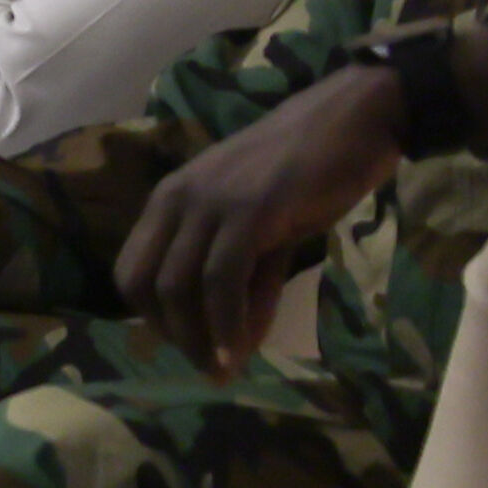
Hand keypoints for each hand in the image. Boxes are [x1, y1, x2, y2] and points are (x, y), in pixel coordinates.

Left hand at [115, 67, 412, 372]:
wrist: (356, 119)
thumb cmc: (310, 172)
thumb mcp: (267, 231)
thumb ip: (248, 282)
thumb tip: (236, 345)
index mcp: (169, 200)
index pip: (132, 270)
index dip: (150, 316)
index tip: (186, 344)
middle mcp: (176, 199)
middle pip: (145, 283)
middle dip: (171, 334)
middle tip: (207, 365)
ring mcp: (209, 202)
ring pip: (179, 285)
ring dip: (199, 337)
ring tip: (222, 369)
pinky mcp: (248, 210)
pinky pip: (222, 278)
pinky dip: (226, 322)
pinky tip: (238, 350)